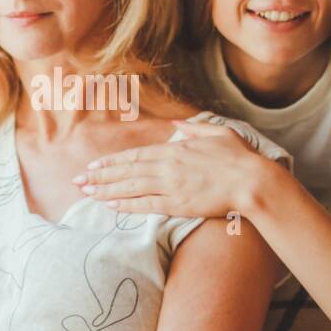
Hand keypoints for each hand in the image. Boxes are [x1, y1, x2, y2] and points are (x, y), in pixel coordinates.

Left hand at [72, 117, 266, 220]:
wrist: (252, 181)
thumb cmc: (239, 158)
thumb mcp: (217, 134)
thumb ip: (193, 128)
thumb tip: (177, 124)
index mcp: (176, 149)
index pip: (136, 155)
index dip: (112, 162)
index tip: (94, 166)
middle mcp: (168, 166)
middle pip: (126, 171)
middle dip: (100, 176)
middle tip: (78, 181)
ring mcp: (171, 185)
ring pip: (130, 187)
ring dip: (106, 190)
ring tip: (86, 193)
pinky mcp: (178, 203)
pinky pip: (146, 205)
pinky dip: (126, 205)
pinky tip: (110, 206)